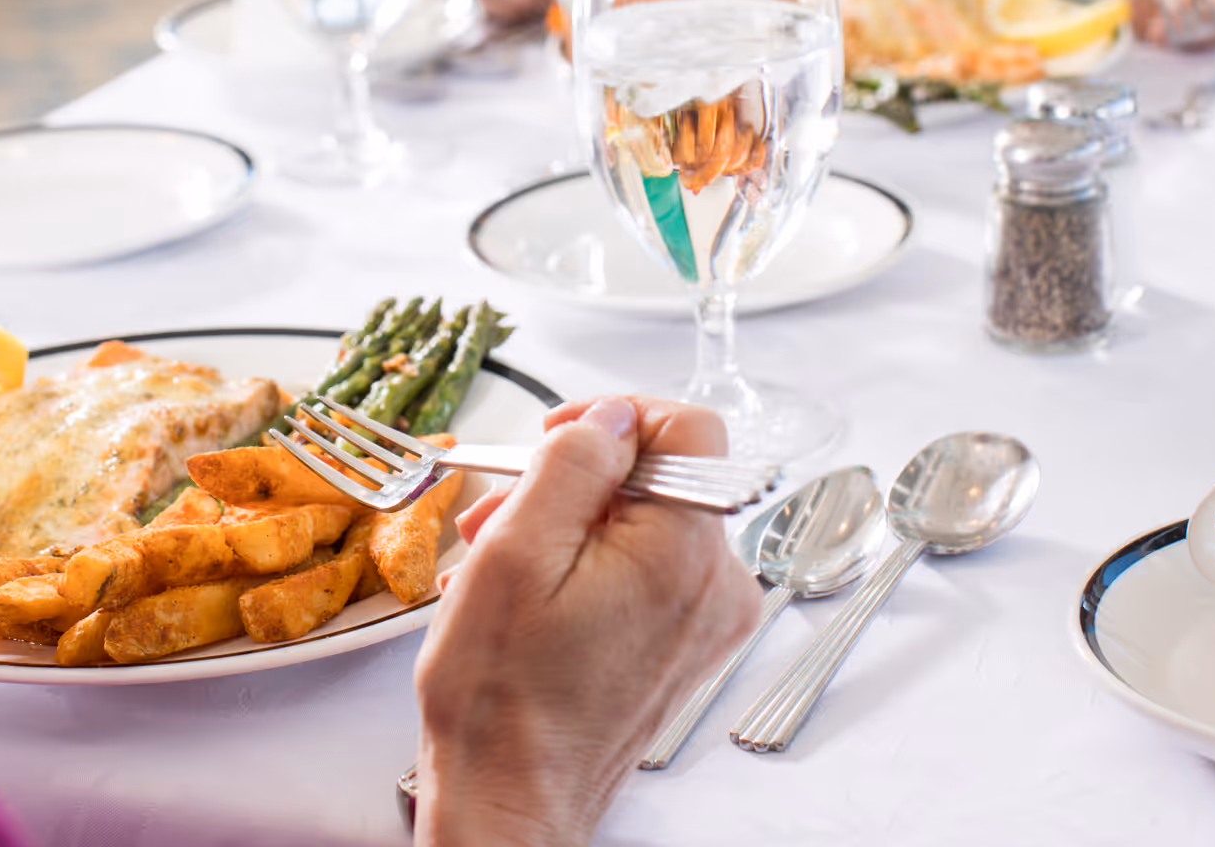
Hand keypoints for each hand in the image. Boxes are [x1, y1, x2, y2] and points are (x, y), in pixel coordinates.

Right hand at [412, 396, 761, 846]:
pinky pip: (642, 572)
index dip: (616, 417)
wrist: (509, 799)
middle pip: (659, 478)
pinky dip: (586, 567)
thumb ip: (575, 461)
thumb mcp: (516, 549)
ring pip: (642, 524)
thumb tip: (611, 416)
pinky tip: (528, 596)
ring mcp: (703, 621)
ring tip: (498, 562)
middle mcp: (716, 586)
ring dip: (568, 526)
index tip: (561, 439)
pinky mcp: (682, 646)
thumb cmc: (504, 698)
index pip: (689, 428)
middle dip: (575, 482)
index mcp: (686, 551)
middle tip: (501, 513)